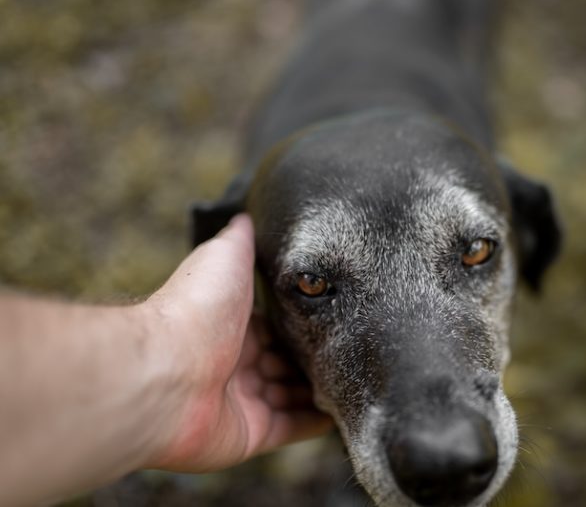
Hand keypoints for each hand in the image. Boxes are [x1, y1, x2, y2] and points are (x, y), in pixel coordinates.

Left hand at [142, 214, 332, 471]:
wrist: (164, 373)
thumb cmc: (192, 312)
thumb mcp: (223, 257)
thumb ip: (241, 239)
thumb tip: (249, 213)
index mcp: (232, 324)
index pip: (277, 324)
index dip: (305, 321)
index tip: (338, 314)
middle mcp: (237, 362)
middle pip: (287, 360)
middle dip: (316, 356)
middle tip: (357, 346)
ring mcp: (244, 400)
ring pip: (294, 395)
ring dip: (322, 389)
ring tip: (361, 377)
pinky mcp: (251, 433)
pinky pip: (293, 428)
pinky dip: (318, 422)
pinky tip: (344, 411)